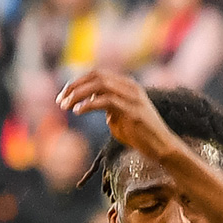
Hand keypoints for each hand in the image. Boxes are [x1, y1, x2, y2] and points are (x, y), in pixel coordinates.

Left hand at [58, 69, 182, 161]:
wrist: (161, 147)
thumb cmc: (140, 135)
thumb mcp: (119, 116)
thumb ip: (106, 106)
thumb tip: (89, 102)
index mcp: (126, 85)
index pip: (97, 74)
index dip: (77, 82)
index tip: (63, 96)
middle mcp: (130, 87)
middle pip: (96, 76)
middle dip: (75, 86)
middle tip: (60, 101)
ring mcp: (133, 97)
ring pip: (100, 85)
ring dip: (79, 95)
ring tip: (66, 107)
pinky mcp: (133, 110)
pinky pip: (106, 101)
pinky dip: (89, 105)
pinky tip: (78, 111)